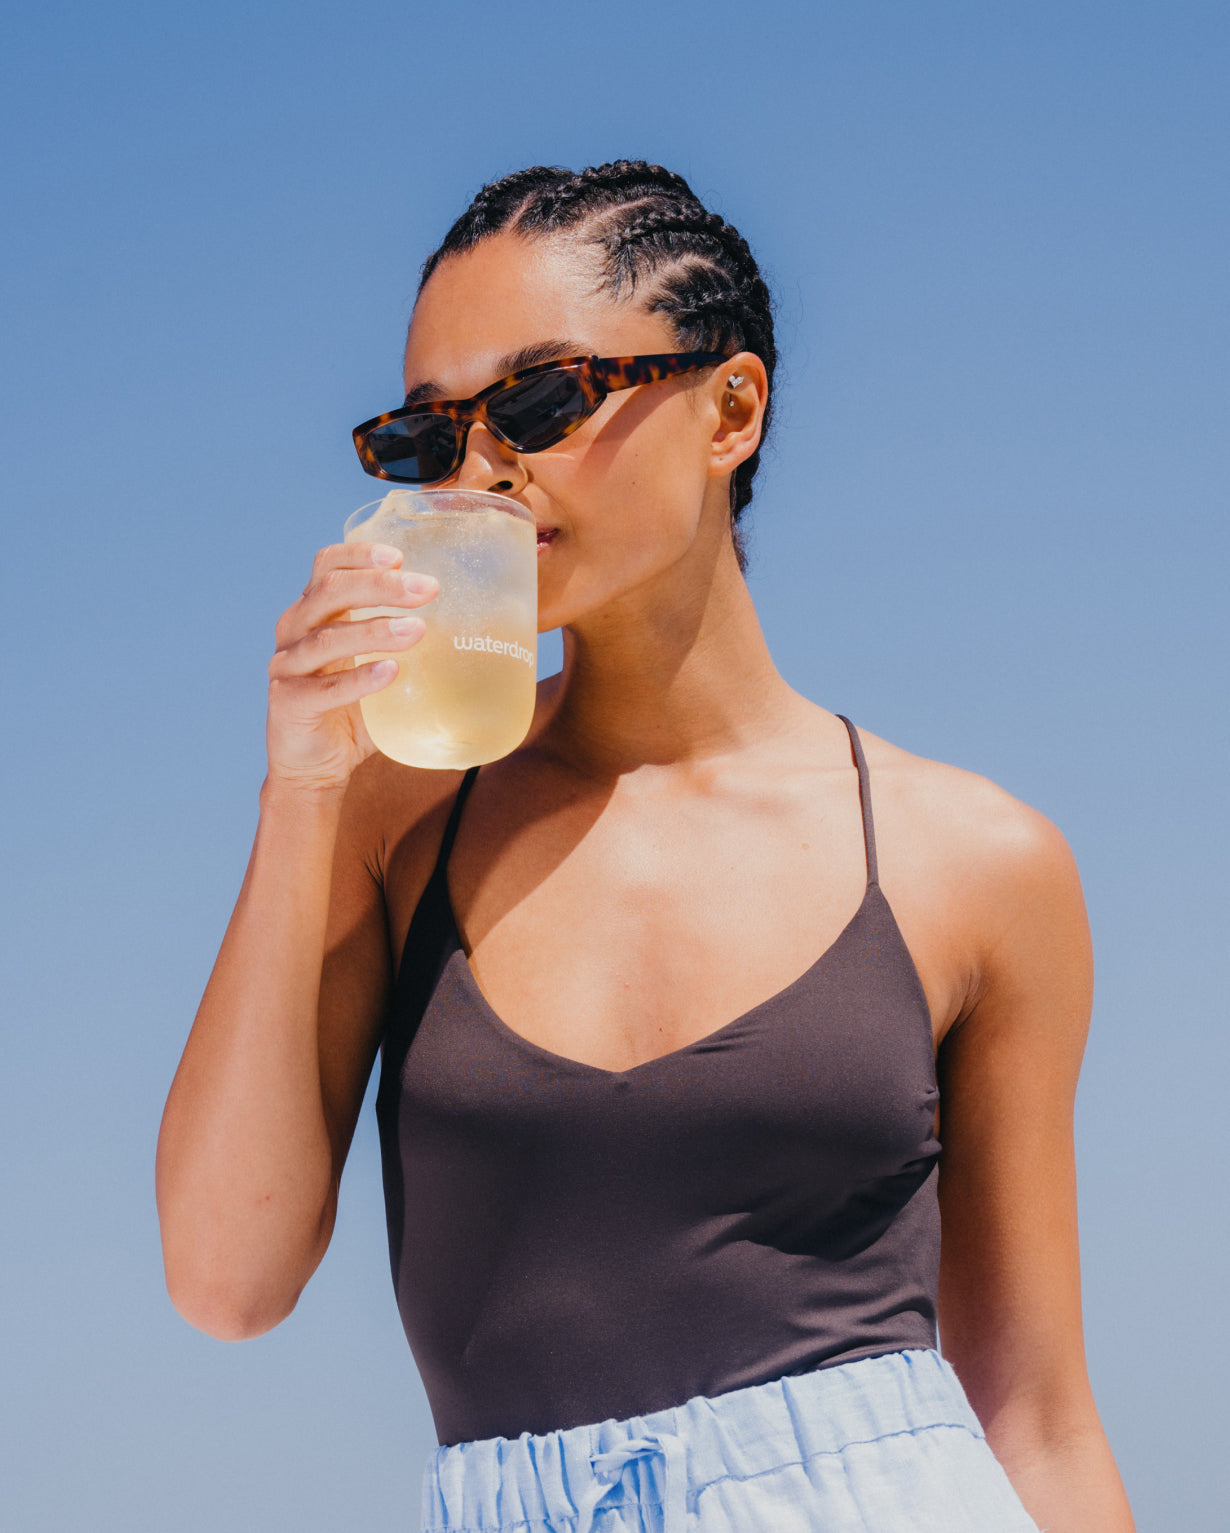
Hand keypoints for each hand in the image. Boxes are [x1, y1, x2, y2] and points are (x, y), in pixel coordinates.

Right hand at [265, 541, 436, 792]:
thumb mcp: (378, 667)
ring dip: (375, 630)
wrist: (313, 768)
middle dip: (381, 586)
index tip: (400, 556)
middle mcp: (294, 631)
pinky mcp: (288, 703)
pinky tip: (390, 672)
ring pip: (327, 638)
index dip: (359, 554)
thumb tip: (474, 630)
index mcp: (313, 612)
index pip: (327, 566)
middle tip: (427, 589)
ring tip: (418, 630)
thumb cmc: (350, 713)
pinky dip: (359, 678)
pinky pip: (324, 688)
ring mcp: (287, 666)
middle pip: (330, 592)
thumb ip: (407, 646)